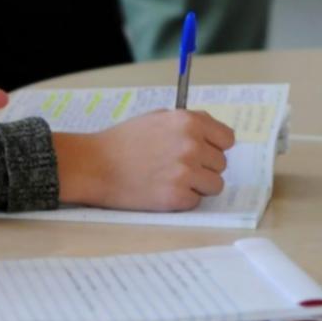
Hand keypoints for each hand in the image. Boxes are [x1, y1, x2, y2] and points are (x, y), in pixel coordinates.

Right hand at [54, 110, 236, 210]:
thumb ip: (187, 125)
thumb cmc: (121, 142)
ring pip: (214, 185)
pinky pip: (196, 201)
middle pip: (221, 164)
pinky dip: (181, 200)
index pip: (227, 140)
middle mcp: (192, 146)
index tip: (202, 153)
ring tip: (172, 181)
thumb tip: (211, 138)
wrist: (94, 165)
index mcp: (190, 122)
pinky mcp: (176, 197)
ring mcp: (186, 172)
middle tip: (177, 169)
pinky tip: (161, 191)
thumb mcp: (157, 118)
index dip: (214, 147)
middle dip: (203, 168)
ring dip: (197, 186)